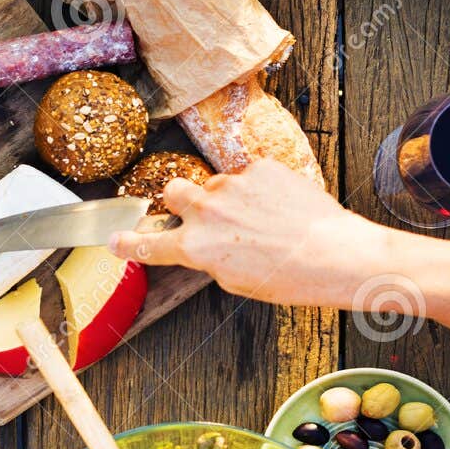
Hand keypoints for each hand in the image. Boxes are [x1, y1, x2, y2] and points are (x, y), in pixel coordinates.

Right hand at [110, 159, 387, 309]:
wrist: (335, 253)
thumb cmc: (290, 279)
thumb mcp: (237, 282)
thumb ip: (209, 259)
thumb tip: (204, 246)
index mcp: (196, 247)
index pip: (150, 245)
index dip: (129, 243)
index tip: (114, 239)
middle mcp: (206, 211)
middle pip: (173, 191)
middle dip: (181, 202)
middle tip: (202, 214)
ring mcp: (231, 185)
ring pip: (215, 183)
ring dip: (227, 197)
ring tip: (261, 218)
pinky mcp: (259, 167)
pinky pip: (248, 174)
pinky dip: (259, 189)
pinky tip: (281, 207)